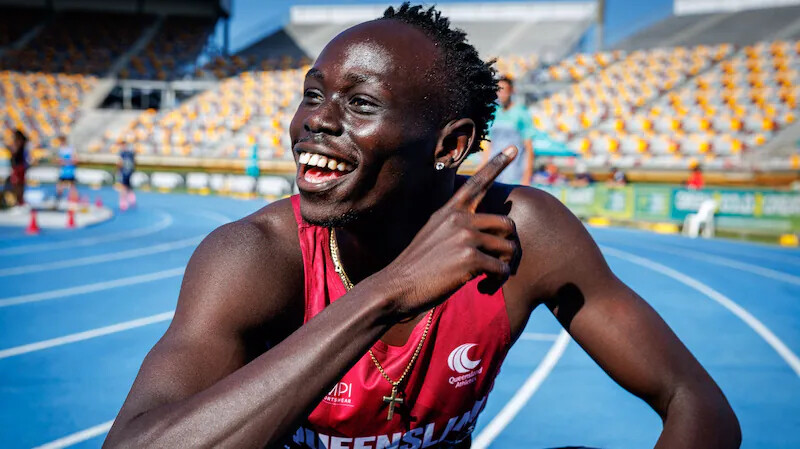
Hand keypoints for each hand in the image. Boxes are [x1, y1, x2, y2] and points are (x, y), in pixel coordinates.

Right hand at [378, 146, 520, 317]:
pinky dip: (497, 281)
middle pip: (508, 224)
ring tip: (489, 279)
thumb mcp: (434, 236)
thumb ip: (457, 228)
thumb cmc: (417, 267)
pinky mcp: (469, 258)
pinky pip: (501, 269)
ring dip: (505, 267)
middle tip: (499, 265)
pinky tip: (482, 288)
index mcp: (450, 211)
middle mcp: (459, 218)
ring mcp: (465, 236)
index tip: (515, 147)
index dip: (498, 164)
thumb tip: (486, 234)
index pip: (478, 182)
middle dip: (509, 247)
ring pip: (509, 248)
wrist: (396, 287)